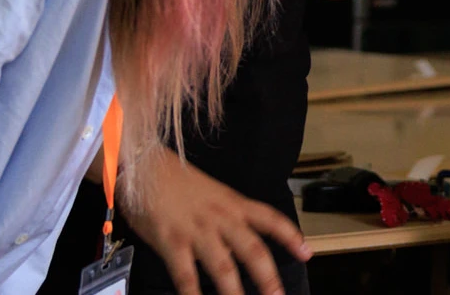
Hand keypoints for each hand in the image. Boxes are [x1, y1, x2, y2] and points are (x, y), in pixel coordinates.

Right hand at [123, 158, 309, 294]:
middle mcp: (221, 218)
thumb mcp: (211, 194)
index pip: (270, 219)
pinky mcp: (172, 242)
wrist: (143, 167)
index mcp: (233, 204)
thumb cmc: (175, 181)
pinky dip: (193, 294)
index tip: (306, 253)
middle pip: (253, 250)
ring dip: (234, 293)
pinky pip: (186, 274)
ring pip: (223, 267)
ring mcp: (197, 231)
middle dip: (268, 277)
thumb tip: (237, 247)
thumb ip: (227, 219)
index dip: (290, 236)